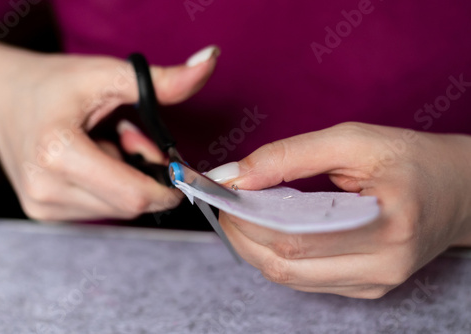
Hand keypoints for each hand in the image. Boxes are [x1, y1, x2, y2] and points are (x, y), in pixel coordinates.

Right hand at [0, 40, 219, 219]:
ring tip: (105, 145)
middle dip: (146, 175)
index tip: (172, 159)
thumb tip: (208, 63)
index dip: (166, 183)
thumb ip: (163, 80)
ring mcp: (43, 205)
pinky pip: (100, 209)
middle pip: (131, 204)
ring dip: (127, 181)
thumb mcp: (108, 75)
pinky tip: (92, 162)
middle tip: (130, 137)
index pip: (135, 195)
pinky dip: (109, 189)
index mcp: (58, 152)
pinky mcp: (43, 212)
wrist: (2, 99)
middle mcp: (46, 188)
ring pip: (118, 209)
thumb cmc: (53, 83)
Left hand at [208, 122, 470, 297]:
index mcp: (389, 225)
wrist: (458, 191)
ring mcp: (375, 284)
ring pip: (290, 279)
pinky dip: (279, 256)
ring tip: (246, 215)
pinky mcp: (366, 288)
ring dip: (256, 248)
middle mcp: (383, 266)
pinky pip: (306, 280)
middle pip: (285, 266)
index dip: (248, 219)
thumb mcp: (354, 140)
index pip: (295, 238)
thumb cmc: (411, 160)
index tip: (225, 194)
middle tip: (229, 204)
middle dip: (243, 236)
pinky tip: (273, 231)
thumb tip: (238, 175)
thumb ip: (291, 156)